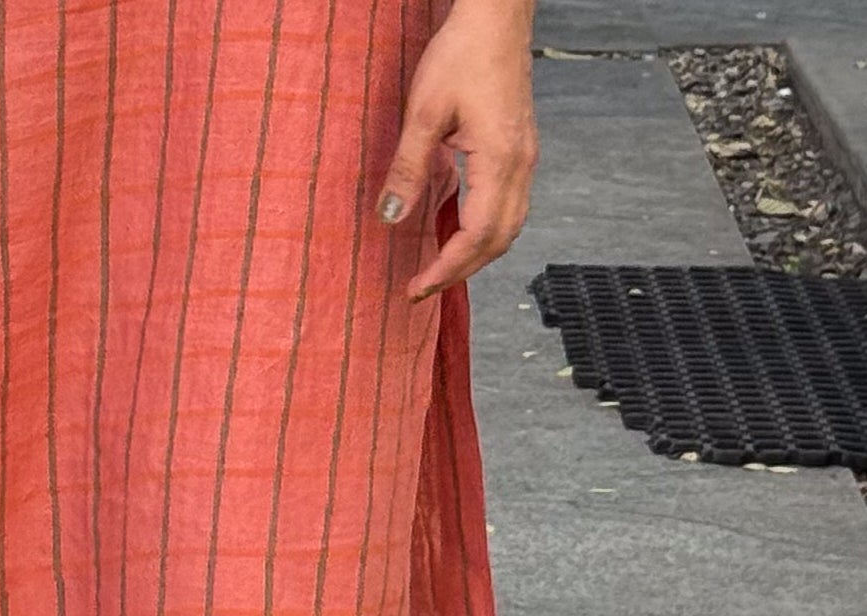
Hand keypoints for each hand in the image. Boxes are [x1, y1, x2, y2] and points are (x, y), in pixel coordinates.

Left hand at [377, 0, 537, 300]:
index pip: (476, 237)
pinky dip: (483, 230)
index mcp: (500, 161)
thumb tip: (391, 218)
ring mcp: (524, 159)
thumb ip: (408, 169)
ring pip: (508, 228)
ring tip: (437, 266)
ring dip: (474, 254)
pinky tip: (455, 231)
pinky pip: (508, 206)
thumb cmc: (463, 54)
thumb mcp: (424, 113)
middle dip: (460, 271)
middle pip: (497, 242)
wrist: (497, 16)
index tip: (416, 288)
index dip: (445, 269)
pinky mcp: (520, 150)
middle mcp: (520, 166)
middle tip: (422, 287)